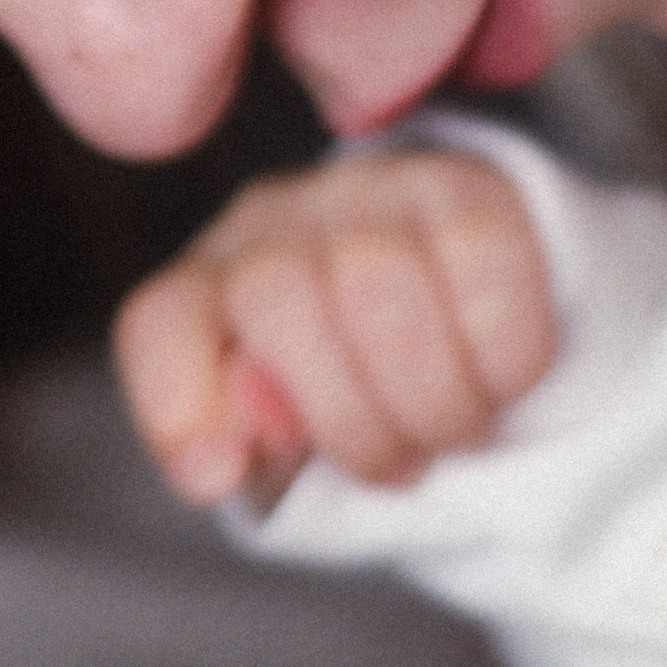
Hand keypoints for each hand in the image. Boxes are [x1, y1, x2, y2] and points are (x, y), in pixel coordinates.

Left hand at [113, 146, 556, 505]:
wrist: (467, 314)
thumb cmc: (361, 390)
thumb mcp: (292, 439)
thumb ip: (248, 447)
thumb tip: (222, 461)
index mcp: (208, 287)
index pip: (162, 322)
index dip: (176, 405)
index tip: (215, 477)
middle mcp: (273, 221)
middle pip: (279, 304)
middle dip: (352, 424)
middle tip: (397, 465)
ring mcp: (370, 191)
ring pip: (383, 295)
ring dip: (433, 404)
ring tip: (449, 431)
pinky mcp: (470, 189)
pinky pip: (485, 275)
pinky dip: (504, 360)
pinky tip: (501, 378)